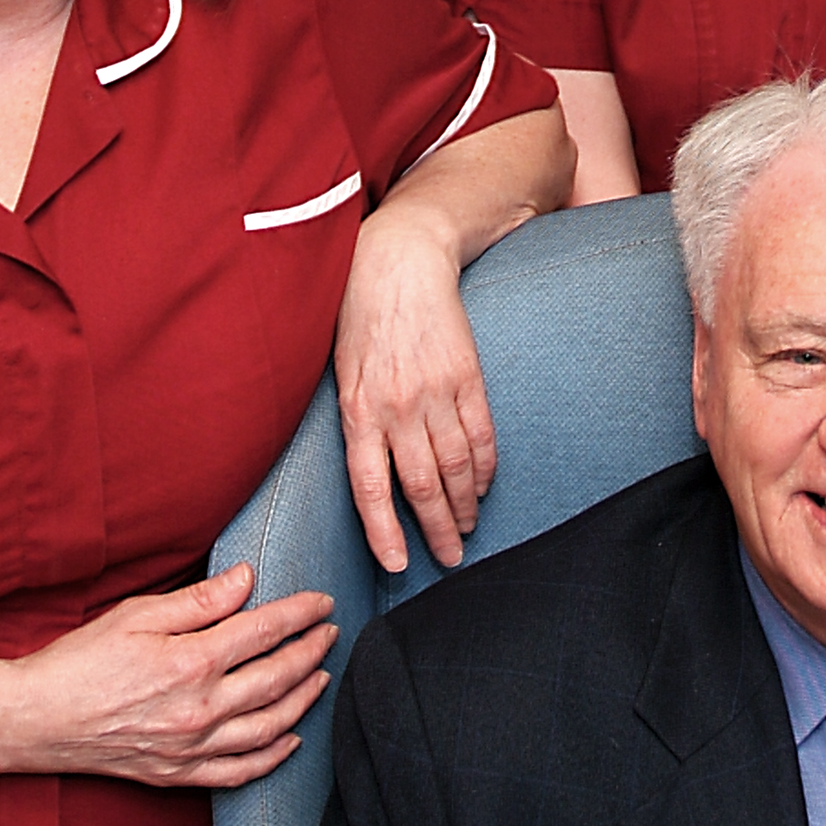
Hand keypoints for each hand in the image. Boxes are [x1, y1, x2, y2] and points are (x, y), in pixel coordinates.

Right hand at [7, 564, 334, 786]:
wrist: (34, 720)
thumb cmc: (79, 661)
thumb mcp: (136, 615)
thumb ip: (198, 600)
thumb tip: (248, 579)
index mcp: (191, 663)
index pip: (265, 632)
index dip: (301, 614)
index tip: (323, 602)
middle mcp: (200, 710)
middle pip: (278, 678)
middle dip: (312, 651)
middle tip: (331, 633)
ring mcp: (191, 748)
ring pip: (270, 726)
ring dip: (304, 699)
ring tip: (321, 676)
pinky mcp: (178, 775)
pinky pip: (240, 772)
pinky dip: (273, 756)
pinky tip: (292, 738)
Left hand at [335, 200, 497, 572]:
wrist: (399, 260)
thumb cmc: (358, 316)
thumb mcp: (339, 370)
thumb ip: (354, 420)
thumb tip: (368, 471)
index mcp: (358, 409)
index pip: (371, 487)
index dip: (386, 531)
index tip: (400, 565)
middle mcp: (397, 407)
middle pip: (421, 485)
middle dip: (437, 529)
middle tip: (451, 559)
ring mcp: (436, 392)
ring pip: (456, 465)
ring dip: (464, 504)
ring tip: (467, 530)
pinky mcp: (466, 376)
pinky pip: (481, 433)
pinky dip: (485, 466)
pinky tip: (484, 486)